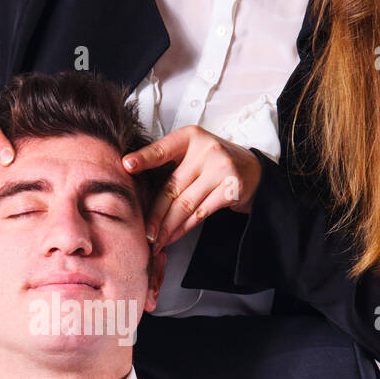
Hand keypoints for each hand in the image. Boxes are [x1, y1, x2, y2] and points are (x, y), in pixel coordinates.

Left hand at [122, 126, 262, 251]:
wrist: (253, 170)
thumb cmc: (213, 162)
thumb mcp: (193, 152)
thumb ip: (170, 162)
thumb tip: (138, 188)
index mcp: (190, 137)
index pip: (163, 149)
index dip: (144, 158)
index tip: (126, 165)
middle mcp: (206, 150)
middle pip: (172, 187)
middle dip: (155, 214)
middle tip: (144, 233)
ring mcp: (220, 169)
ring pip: (185, 204)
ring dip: (168, 227)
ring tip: (156, 241)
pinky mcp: (230, 189)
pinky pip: (201, 213)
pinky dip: (185, 228)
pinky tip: (174, 236)